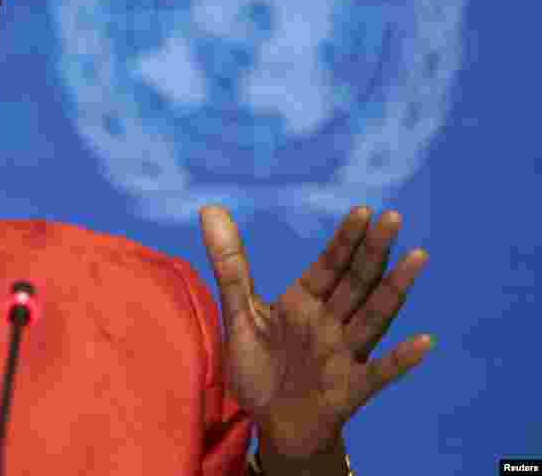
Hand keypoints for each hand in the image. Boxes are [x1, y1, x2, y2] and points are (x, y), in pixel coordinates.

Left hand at [199, 205, 432, 458]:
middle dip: (373, 250)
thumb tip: (209, 208)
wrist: (272, 425)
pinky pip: (380, 373)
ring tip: (418, 256)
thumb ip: (229, 264)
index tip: (362, 211)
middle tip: (393, 217)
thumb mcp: (239, 312)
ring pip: (374, 316)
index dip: (345, 240)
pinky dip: (401, 359)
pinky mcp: (351, 388)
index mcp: (305, 302)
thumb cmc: (260, 367)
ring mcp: (345, 354)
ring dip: (395, 288)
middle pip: (356, 281)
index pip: (329, 265)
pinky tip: (424, 341)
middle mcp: (331, 322)